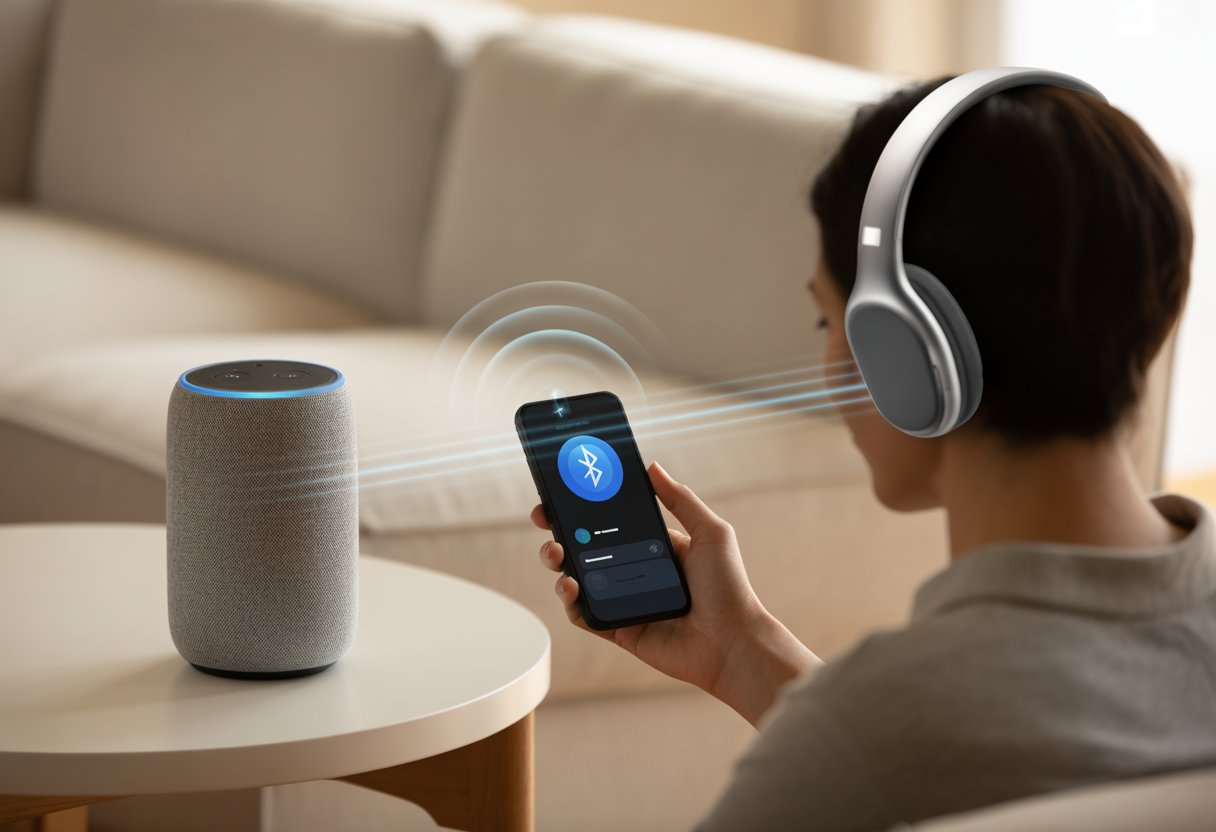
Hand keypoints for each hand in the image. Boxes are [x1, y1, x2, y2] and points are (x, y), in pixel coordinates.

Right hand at [532, 461, 817, 723]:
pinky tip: (570, 586)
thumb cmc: (729, 588)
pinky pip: (584, 614)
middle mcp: (633, 572)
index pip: (609, 523)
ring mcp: (623, 601)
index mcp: (651, 546)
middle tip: (546, 520)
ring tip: (557, 554)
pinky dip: (570, 601)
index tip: (562, 493)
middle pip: (584, 548)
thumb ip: (680, 499)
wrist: (732, 641)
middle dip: (559, 532)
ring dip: (558, 564)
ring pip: (576, 579)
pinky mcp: (618, 628)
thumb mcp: (711, 532)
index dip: (583, 508)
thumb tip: (652, 467)